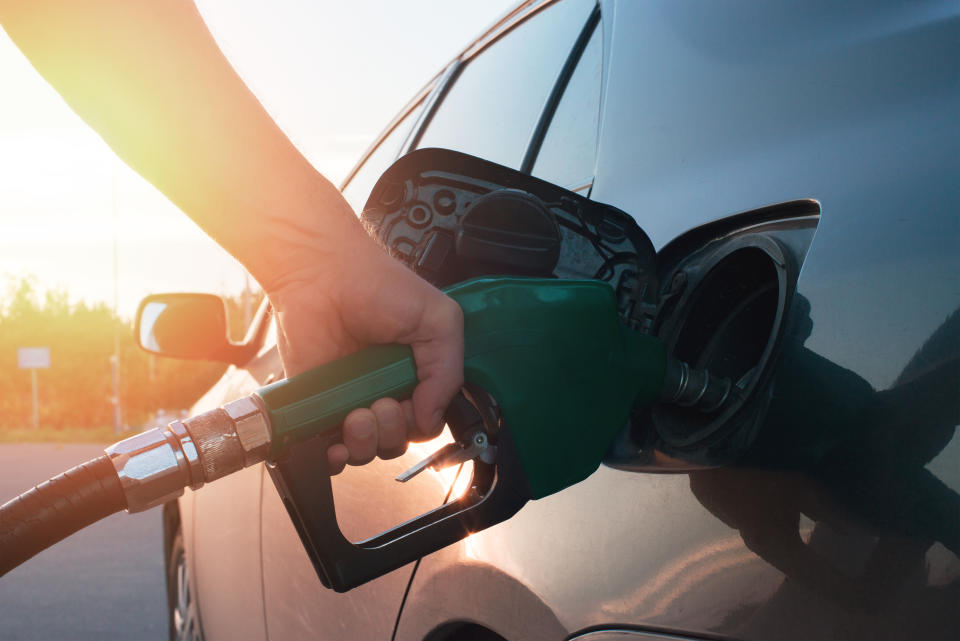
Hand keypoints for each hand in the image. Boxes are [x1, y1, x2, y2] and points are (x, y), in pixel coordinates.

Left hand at [266, 223, 463, 473]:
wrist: (322, 271)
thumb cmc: (378, 284)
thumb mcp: (438, 320)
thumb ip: (447, 371)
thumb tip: (432, 417)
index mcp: (416, 374)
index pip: (425, 422)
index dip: (420, 423)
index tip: (411, 403)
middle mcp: (384, 389)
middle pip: (396, 442)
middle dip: (392, 432)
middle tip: (381, 403)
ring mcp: (348, 399)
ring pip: (365, 450)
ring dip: (365, 443)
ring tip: (356, 414)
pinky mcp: (316, 402)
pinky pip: (325, 449)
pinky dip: (333, 457)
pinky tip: (335, 444)